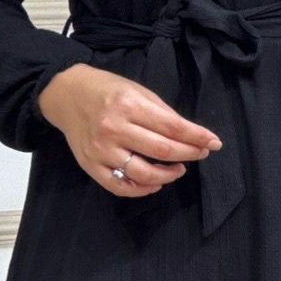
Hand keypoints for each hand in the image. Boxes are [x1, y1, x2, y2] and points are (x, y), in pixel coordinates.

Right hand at [37, 63, 219, 197]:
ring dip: (169, 175)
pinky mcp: (90, 165)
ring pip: (143, 173)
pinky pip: (120, 186)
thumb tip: (192, 135)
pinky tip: (156, 182)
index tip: (214, 143)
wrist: (65, 94)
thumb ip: (163, 113)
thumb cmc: (107, 90)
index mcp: (129, 106)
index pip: (173, 127)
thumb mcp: (138, 91)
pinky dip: (142, 189)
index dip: (198, 137)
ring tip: (179, 169)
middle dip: (189, 154)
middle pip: (162, 150)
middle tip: (201, 154)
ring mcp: (100, 150)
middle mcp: (113, 129)